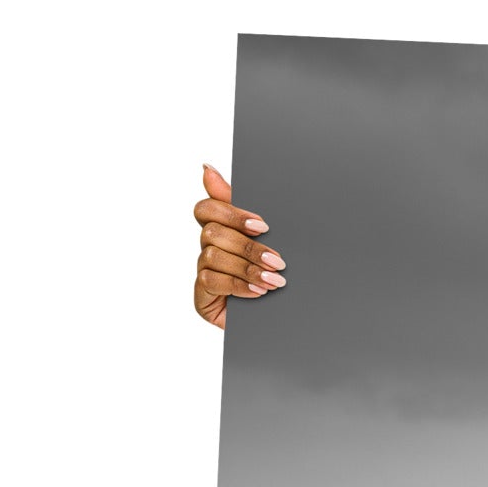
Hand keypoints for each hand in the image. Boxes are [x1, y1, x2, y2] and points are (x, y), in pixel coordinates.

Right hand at [193, 164, 283, 329]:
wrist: (285, 318)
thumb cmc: (275, 274)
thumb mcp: (270, 239)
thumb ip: (242, 206)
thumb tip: (206, 168)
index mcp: (222, 229)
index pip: (207, 209)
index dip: (231, 213)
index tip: (262, 226)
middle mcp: (208, 248)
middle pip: (212, 232)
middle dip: (248, 247)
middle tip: (278, 261)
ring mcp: (204, 271)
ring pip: (212, 256)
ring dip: (247, 268)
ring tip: (275, 281)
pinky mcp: (202, 296)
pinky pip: (211, 281)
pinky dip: (238, 285)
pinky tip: (259, 292)